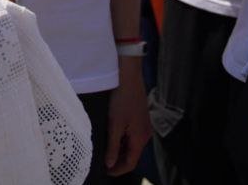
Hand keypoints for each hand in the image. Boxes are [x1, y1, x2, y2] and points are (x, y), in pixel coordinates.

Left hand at [104, 59, 150, 175]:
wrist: (129, 76)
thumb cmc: (121, 99)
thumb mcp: (114, 124)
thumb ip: (112, 146)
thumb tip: (110, 164)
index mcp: (140, 138)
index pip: (131, 163)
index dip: (118, 170)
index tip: (105, 171)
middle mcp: (145, 135)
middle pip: (132, 155)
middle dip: (118, 160)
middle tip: (102, 162)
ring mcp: (144, 126)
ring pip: (132, 145)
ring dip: (120, 149)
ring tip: (105, 150)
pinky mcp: (141, 118)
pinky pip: (132, 136)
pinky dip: (123, 140)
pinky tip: (112, 136)